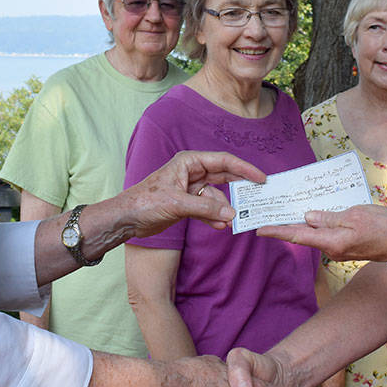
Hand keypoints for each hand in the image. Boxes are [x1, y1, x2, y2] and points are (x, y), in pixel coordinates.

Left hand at [119, 151, 266, 236]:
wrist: (126, 218)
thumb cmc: (145, 202)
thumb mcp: (177, 204)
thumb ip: (205, 209)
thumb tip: (231, 214)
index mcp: (189, 161)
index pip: (223, 161)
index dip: (244, 168)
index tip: (260, 178)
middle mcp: (192, 172)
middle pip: (223, 176)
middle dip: (239, 187)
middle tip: (256, 196)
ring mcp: (190, 188)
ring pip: (216, 196)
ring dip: (223, 209)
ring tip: (230, 222)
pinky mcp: (187, 204)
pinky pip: (208, 208)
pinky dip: (214, 217)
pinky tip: (220, 226)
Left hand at [257, 204, 386, 263]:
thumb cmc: (384, 227)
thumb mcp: (355, 215)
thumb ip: (329, 217)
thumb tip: (308, 216)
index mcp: (332, 241)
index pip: (298, 235)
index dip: (277, 231)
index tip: (259, 229)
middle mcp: (332, 249)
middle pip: (303, 235)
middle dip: (286, 225)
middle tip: (268, 214)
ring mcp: (339, 249)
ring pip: (315, 234)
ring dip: (301, 223)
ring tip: (286, 210)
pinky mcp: (347, 245)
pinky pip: (327, 234)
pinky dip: (317, 224)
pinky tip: (314, 214)